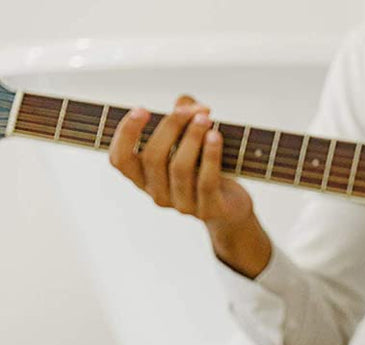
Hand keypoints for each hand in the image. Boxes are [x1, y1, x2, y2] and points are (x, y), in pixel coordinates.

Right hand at [109, 95, 268, 276]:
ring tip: (206, 119)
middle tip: (190, 110)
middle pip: (153, 158)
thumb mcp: (190, 139)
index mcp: (143, 177)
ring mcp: (181, 205)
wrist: (232, 206)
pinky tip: (215, 136)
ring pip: (179, 168)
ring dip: (192, 138)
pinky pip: (205, 182)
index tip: (142, 109)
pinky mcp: (208, 210)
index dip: (126, 134)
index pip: (120, 159)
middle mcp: (157, 193)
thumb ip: (183, 116)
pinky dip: (210, 156)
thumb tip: (185, 102)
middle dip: (171, 127)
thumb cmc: (204, 167)